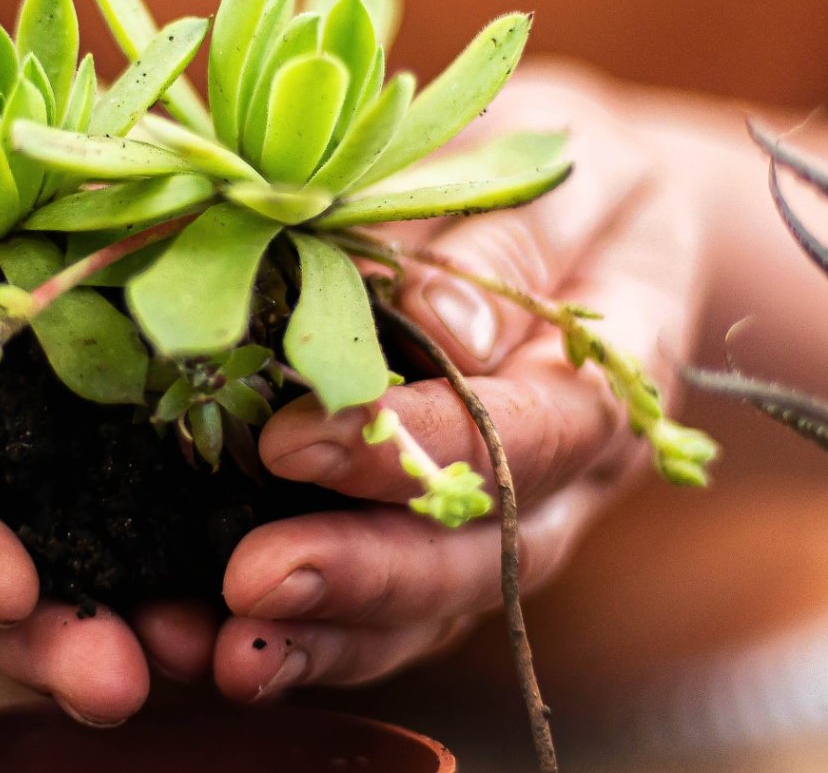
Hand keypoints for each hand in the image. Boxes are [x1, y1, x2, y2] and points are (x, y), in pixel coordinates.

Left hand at [213, 61, 707, 700]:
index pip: (527, 433)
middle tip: (252, 582)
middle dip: (364, 575)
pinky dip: (314, 638)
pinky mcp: (454, 540)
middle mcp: (567, 481)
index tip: (298, 440)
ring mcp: (513, 525)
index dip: (420, 445)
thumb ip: (506, 246)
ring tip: (221, 652)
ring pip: (433, 607)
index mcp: (605, 382)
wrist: (612, 229)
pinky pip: (393, 611)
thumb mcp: (563, 174)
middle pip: (481, 556)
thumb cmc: (579, 187)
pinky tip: (215, 647)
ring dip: (328, 636)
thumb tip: (445, 327)